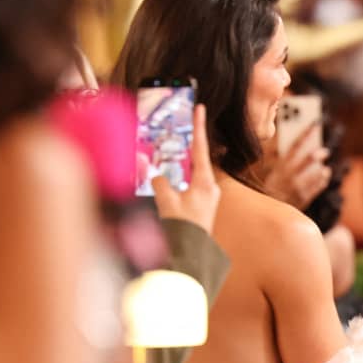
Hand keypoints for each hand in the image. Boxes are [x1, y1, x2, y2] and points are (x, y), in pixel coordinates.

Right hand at [152, 104, 220, 233]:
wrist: (191, 252)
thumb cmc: (183, 228)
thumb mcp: (167, 202)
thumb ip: (159, 182)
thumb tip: (152, 171)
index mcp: (205, 183)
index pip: (201, 149)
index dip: (199, 127)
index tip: (200, 109)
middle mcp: (209, 187)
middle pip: (197, 158)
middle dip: (187, 143)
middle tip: (181, 125)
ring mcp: (206, 196)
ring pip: (192, 171)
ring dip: (181, 160)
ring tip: (170, 147)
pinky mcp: (200, 204)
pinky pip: (189, 182)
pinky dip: (179, 175)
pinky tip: (169, 173)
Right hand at [261, 123, 330, 209]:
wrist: (267, 211)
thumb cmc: (271, 186)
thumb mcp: (274, 171)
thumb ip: (284, 159)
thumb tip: (299, 145)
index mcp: (281, 166)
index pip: (295, 144)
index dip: (306, 132)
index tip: (316, 124)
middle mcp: (289, 176)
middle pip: (308, 159)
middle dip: (318, 153)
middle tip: (325, 151)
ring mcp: (297, 188)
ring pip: (316, 175)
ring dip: (323, 170)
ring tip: (325, 168)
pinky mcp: (303, 199)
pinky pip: (317, 188)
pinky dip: (322, 181)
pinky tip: (324, 177)